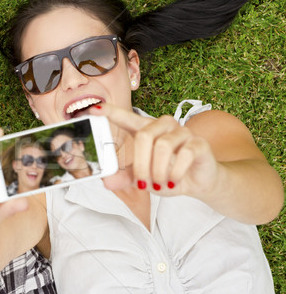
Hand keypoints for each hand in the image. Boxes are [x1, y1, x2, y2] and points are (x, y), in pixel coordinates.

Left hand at [90, 104, 217, 196]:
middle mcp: (164, 126)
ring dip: (158, 171)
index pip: (127, 118)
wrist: (199, 182)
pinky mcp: (199, 143)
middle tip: (142, 183)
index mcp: (147, 130)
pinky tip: (174, 182)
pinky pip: (184, 154)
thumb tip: (107, 182)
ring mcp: (182, 132)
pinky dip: (175, 173)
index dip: (112, 112)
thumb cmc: (168, 175)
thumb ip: (126, 178)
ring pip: (162, 146)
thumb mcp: (144, 179)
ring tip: (160, 184)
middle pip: (143, 136)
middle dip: (140, 165)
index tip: (95, 109)